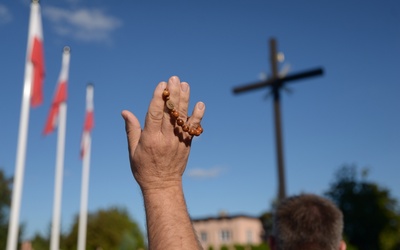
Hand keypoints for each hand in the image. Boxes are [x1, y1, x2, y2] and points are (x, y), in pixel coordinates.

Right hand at [122, 76, 204, 190]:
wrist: (162, 185)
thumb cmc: (143, 168)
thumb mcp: (132, 150)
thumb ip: (131, 129)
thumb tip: (125, 112)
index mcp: (150, 139)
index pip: (155, 114)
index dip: (158, 99)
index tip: (161, 85)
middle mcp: (165, 139)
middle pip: (170, 113)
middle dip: (172, 94)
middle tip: (174, 79)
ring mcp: (178, 141)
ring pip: (182, 117)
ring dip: (185, 100)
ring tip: (185, 85)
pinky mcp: (187, 144)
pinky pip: (193, 128)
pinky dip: (197, 116)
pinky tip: (200, 104)